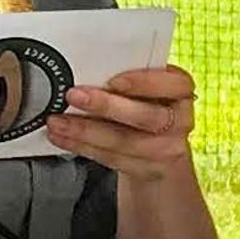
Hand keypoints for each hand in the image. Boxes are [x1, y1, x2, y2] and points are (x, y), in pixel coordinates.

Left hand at [45, 60, 198, 182]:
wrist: (160, 152)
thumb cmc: (147, 108)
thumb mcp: (147, 89)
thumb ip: (128, 78)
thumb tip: (86, 69)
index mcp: (181, 91)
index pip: (174, 84)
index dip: (144, 83)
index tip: (114, 81)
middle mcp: (179, 121)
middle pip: (146, 116)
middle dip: (106, 106)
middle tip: (73, 95)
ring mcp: (166, 149)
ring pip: (124, 141)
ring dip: (85, 131)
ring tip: (58, 122)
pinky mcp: (147, 169)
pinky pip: (112, 158)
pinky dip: (83, 147)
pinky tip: (64, 138)